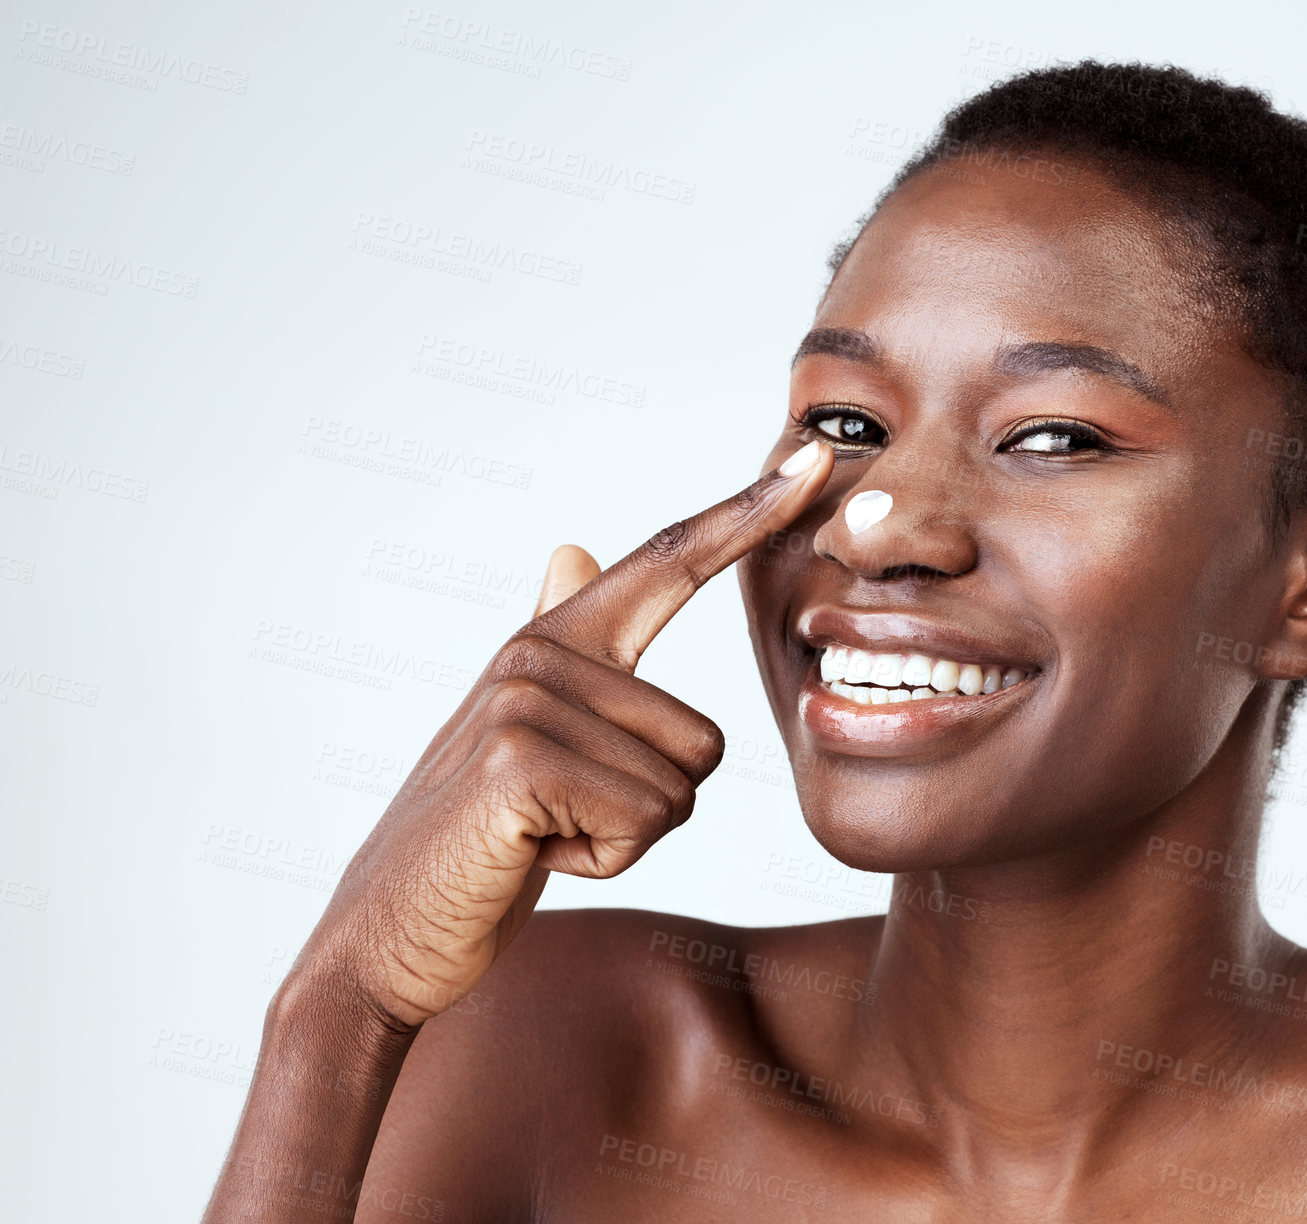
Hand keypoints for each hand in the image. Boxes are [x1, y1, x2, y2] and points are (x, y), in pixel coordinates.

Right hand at [289, 441, 832, 1027]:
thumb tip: (573, 551)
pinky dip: (605, 862)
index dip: (747, 513)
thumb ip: (563, 644)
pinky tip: (532, 856)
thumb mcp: (527, 734)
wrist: (389, 932)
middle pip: (705, 741)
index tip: (816, 460)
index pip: (667, 561)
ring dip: (624, 838)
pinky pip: (644, 821)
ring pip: (681, 787)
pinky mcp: (520, 760)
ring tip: (542, 835)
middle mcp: (539, 656)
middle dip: (650, 810)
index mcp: (553, 642)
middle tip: (558, 821)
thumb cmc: (480, 841)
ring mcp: (525, 702)